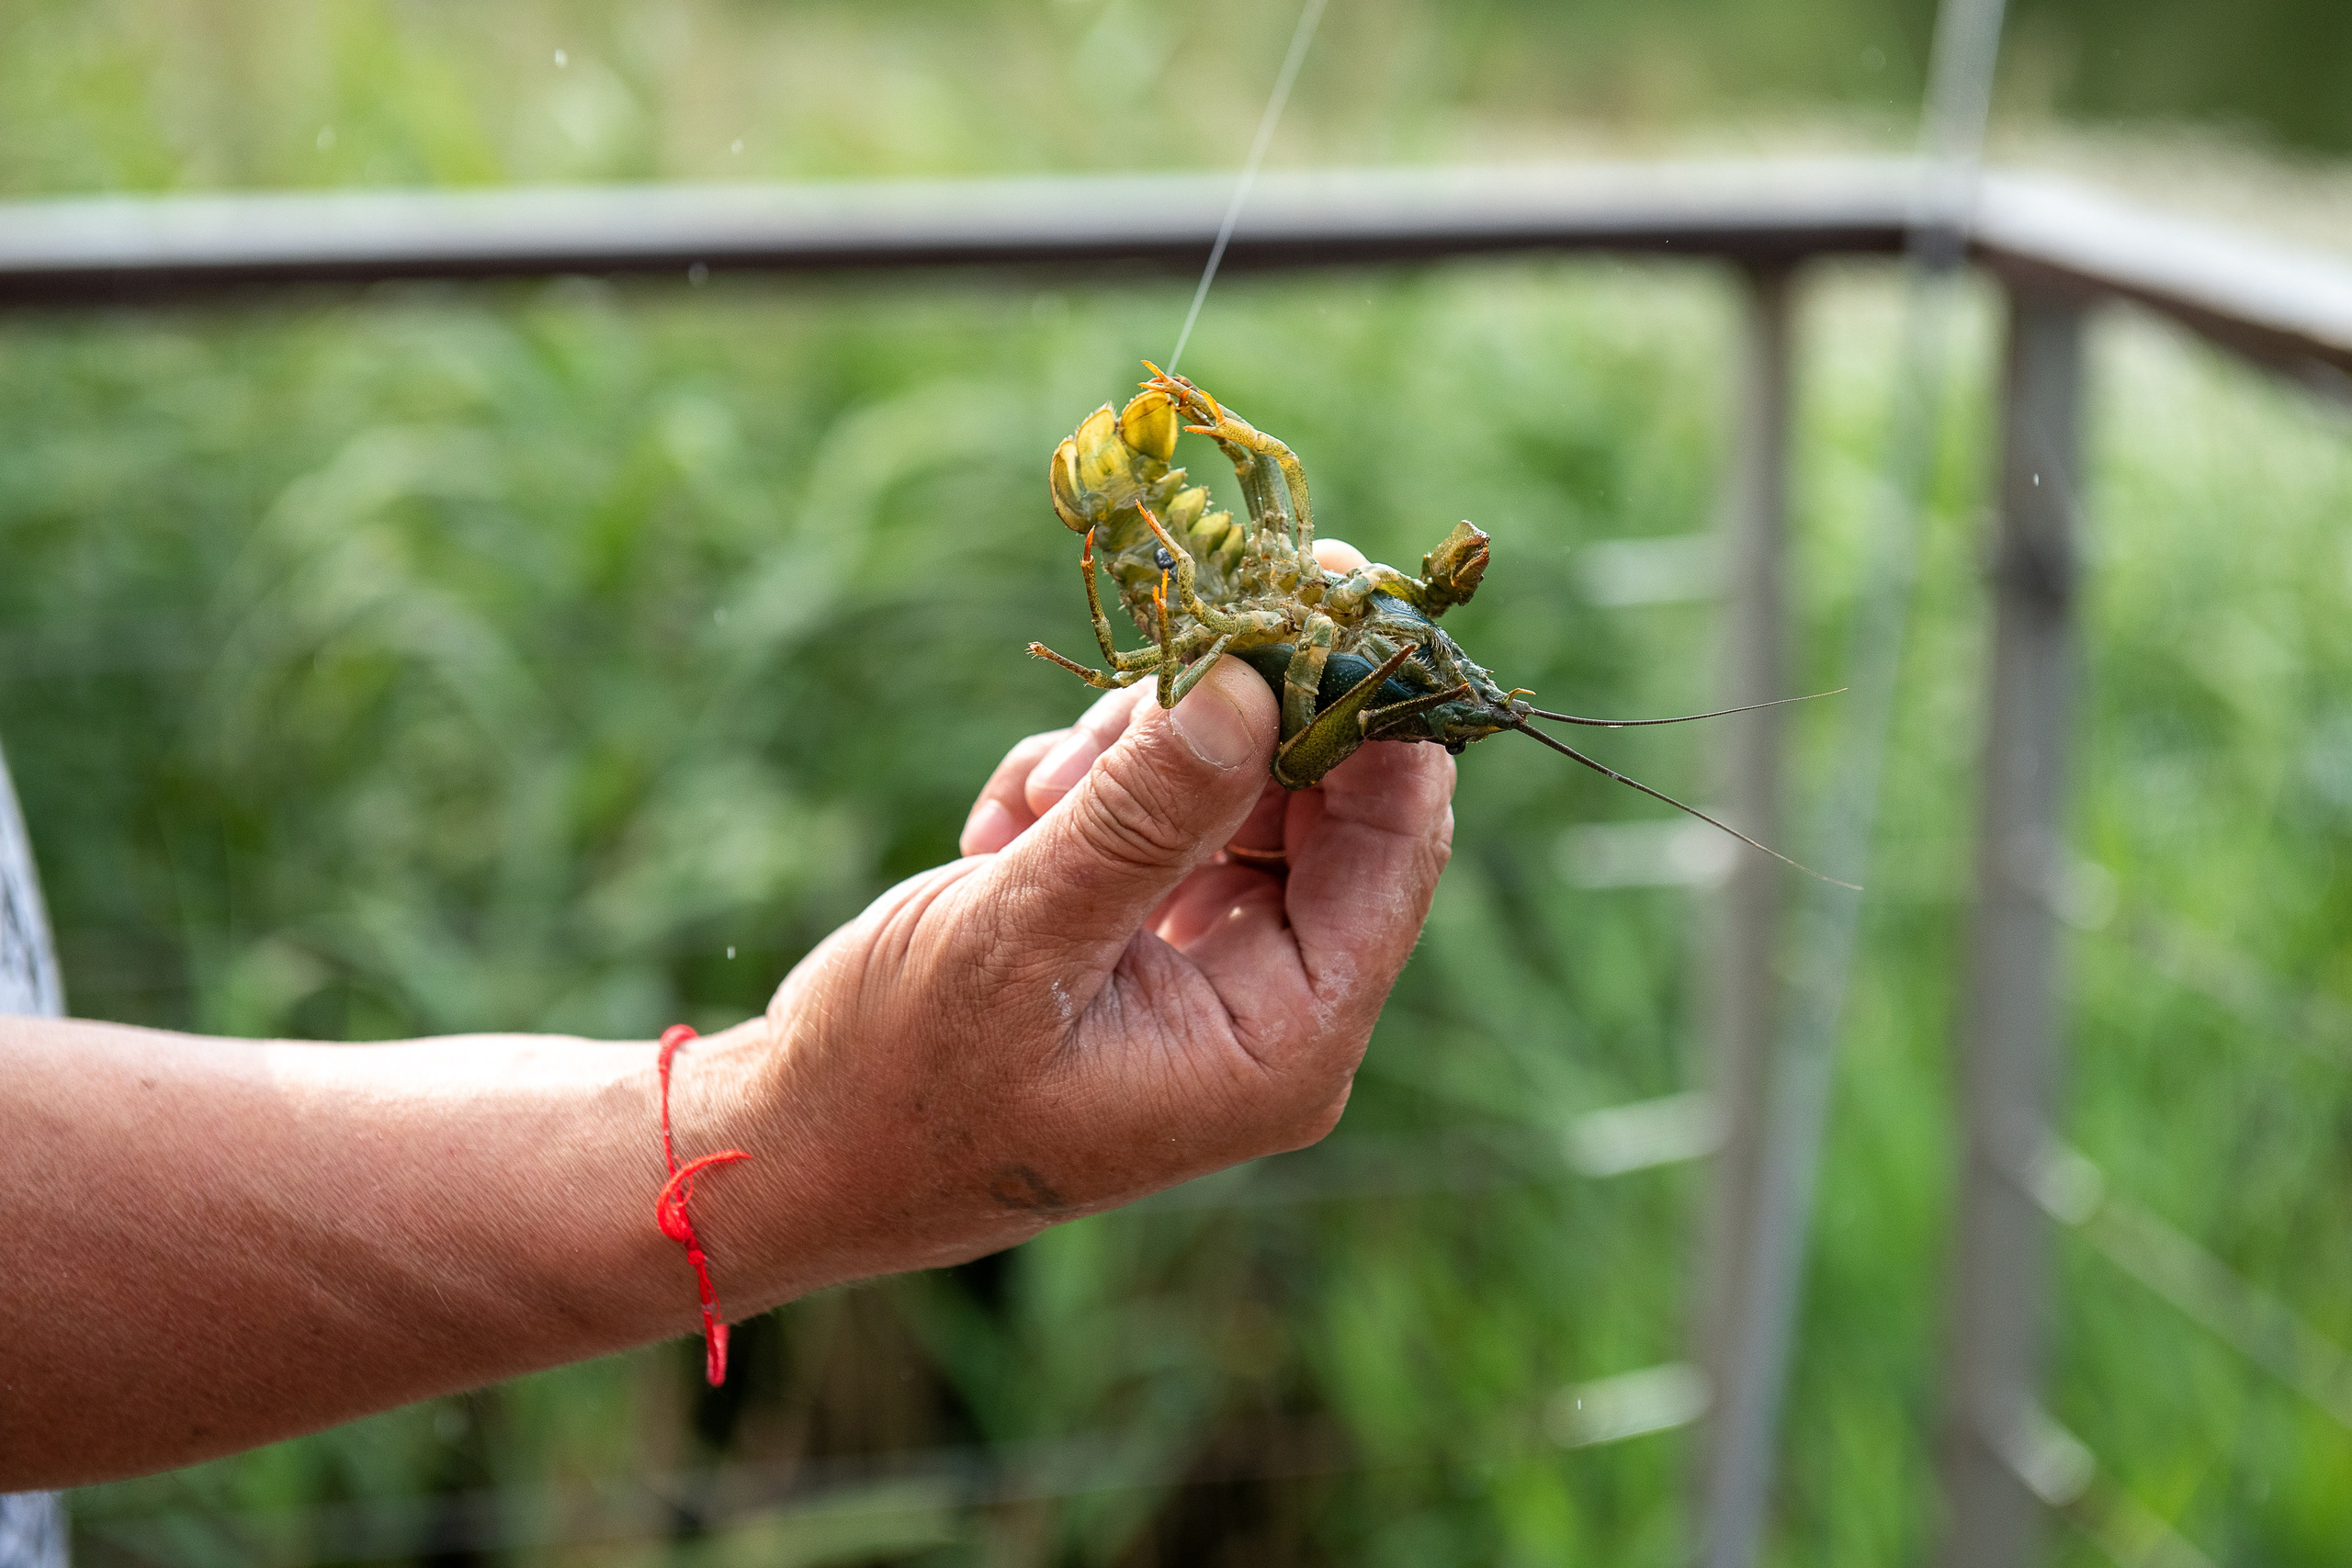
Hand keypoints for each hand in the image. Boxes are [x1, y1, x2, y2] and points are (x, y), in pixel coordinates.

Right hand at [691, 541, 1456, 1301]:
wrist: (797, 1151)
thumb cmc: (901, 1079)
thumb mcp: (1020, 934)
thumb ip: (1143, 812)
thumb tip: (1253, 684)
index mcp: (1284, 1038)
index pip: (1395, 843)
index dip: (1372, 705)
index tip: (1323, 577)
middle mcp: (1272, 1008)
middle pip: (1321, 803)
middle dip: (1227, 721)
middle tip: (1158, 648)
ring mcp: (1209, 972)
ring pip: (1230, 790)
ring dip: (1130, 760)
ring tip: (1030, 810)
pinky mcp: (1144, 942)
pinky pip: (1158, 815)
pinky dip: (1083, 793)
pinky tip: (999, 839)